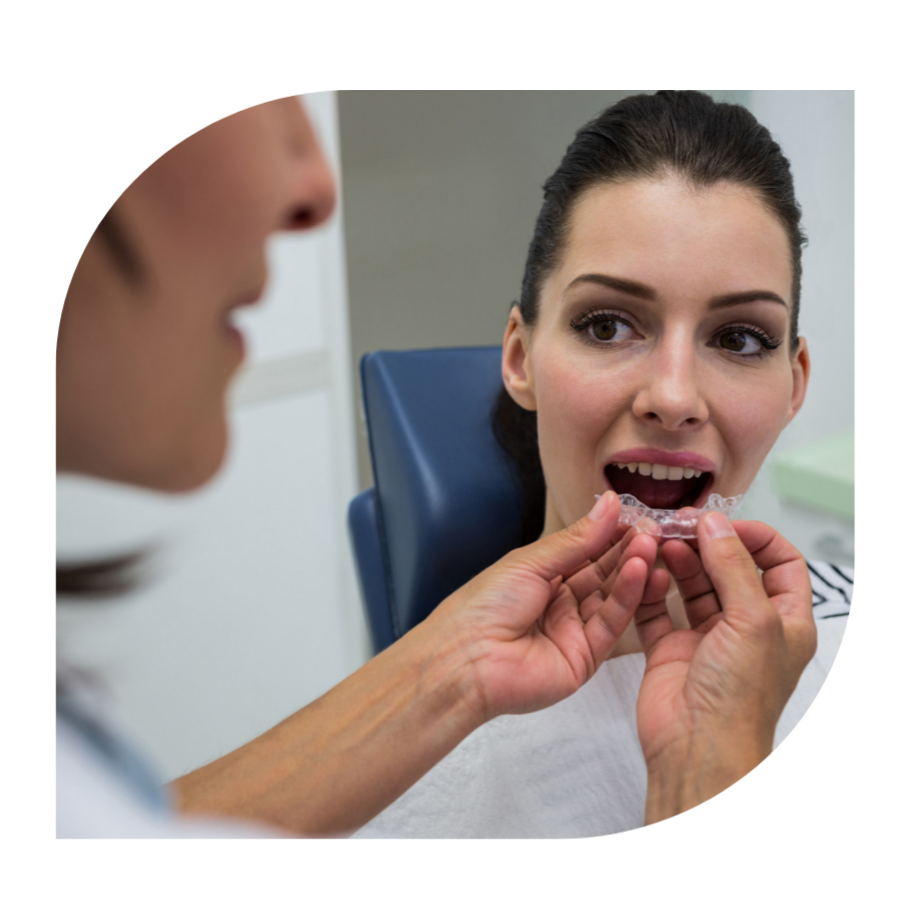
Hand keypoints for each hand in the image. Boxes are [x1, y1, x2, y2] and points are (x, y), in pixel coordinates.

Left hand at [428, 492, 662, 722]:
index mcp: (541, 577)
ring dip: (633, 570)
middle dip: (628, 550)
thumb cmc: (485, 605)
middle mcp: (560, 603)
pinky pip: (612, 623)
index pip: (586, 552)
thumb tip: (611, 504)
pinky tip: (640, 570)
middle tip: (655, 528)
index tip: (638, 515)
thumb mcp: (531, 562)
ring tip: (652, 544)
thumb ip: (577, 539)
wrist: (465, 660)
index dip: (611, 534)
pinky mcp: (585, 657)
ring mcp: (574, 631)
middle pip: (602, 574)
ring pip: (612, 597)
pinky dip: (628, 596)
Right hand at [636, 513, 816, 819]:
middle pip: (729, 568)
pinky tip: (646, 572)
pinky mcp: (671, 648)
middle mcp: (746, 627)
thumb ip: (733, 566)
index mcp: (784, 622)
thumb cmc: (739, 701)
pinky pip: (658, 607)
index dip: (756, 537)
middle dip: (707, 542)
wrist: (697, 749)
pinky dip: (650, 587)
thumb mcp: (752, 620)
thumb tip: (717, 524)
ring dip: (677, 560)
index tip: (725, 523)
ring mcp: (707, 637)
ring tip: (660, 541)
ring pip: (692, 583)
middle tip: (682, 524)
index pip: (780, 563)